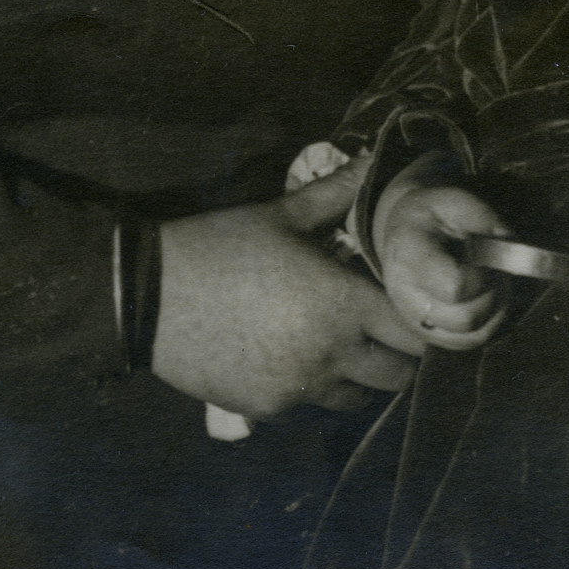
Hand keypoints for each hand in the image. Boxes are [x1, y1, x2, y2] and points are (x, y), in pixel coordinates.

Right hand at [152, 164, 425, 418]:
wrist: (150, 295)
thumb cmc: (222, 245)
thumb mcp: (281, 214)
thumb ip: (335, 193)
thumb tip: (372, 158)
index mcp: (341, 304)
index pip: (414, 331)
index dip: (418, 319)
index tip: (407, 302)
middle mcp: (330, 355)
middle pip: (398, 376)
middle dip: (396, 352)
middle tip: (379, 325)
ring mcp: (300, 390)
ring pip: (359, 399)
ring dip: (358, 376)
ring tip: (338, 343)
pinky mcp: (269, 410)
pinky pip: (313, 408)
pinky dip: (315, 388)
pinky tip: (293, 356)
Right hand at [373, 155, 509, 349]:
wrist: (404, 231)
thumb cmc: (434, 215)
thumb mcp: (458, 202)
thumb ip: (488, 223)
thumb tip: (514, 254)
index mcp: (408, 254)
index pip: (456, 286)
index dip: (484, 275)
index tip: (489, 254)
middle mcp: (404, 295)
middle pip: (466, 317)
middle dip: (494, 294)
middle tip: (495, 268)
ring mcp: (413, 320)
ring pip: (471, 336)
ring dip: (494, 310)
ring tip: (490, 280)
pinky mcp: (425, 335)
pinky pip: (468, 343)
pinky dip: (487, 324)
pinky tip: (484, 296)